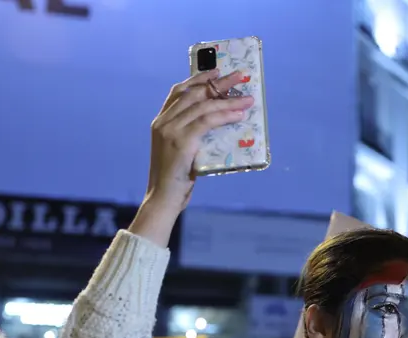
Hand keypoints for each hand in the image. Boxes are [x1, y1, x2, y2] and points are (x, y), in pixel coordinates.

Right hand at [146, 70, 253, 212]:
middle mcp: (163, 122)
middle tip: (239, 76)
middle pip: (194, 94)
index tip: (216, 71)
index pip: (178, 92)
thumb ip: (192, 135)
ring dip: (229, 100)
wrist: (163, 197)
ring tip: (247, 99)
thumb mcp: (181, 151)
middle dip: (218, 83)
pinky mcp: (182, 141)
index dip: (198, 79)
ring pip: (203, 106)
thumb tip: (219, 125)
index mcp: (160, 122)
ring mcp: (170, 130)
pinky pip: (207, 122)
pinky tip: (239, 115)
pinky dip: (225, 116)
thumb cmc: (176, 178)